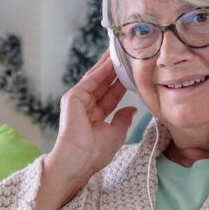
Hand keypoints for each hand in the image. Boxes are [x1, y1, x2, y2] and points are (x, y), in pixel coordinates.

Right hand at [50, 50, 137, 182]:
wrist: (79, 161)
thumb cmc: (94, 153)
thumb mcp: (116, 133)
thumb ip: (122, 119)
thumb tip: (131, 110)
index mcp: (95, 115)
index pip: (111, 94)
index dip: (122, 82)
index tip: (134, 70)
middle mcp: (86, 105)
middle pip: (103, 82)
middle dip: (115, 68)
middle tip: (128, 52)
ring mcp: (78, 100)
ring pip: (97, 77)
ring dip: (109, 64)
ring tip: (122, 48)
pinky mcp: (73, 97)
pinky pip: (91, 79)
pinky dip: (102, 69)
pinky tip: (113, 58)